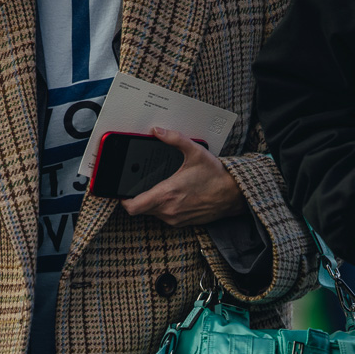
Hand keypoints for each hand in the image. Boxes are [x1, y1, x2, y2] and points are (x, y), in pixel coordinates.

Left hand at [120, 127, 247, 225]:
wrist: (233, 195)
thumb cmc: (215, 175)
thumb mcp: (194, 152)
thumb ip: (173, 139)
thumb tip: (156, 130)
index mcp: (167, 194)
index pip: (133, 207)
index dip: (122, 200)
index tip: (120, 191)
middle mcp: (169, 211)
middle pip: (141, 209)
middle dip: (138, 196)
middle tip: (140, 183)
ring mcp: (176, 219)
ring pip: (153, 213)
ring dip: (152, 202)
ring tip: (159, 187)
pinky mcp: (183, 223)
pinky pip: (166, 216)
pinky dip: (164, 207)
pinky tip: (173, 195)